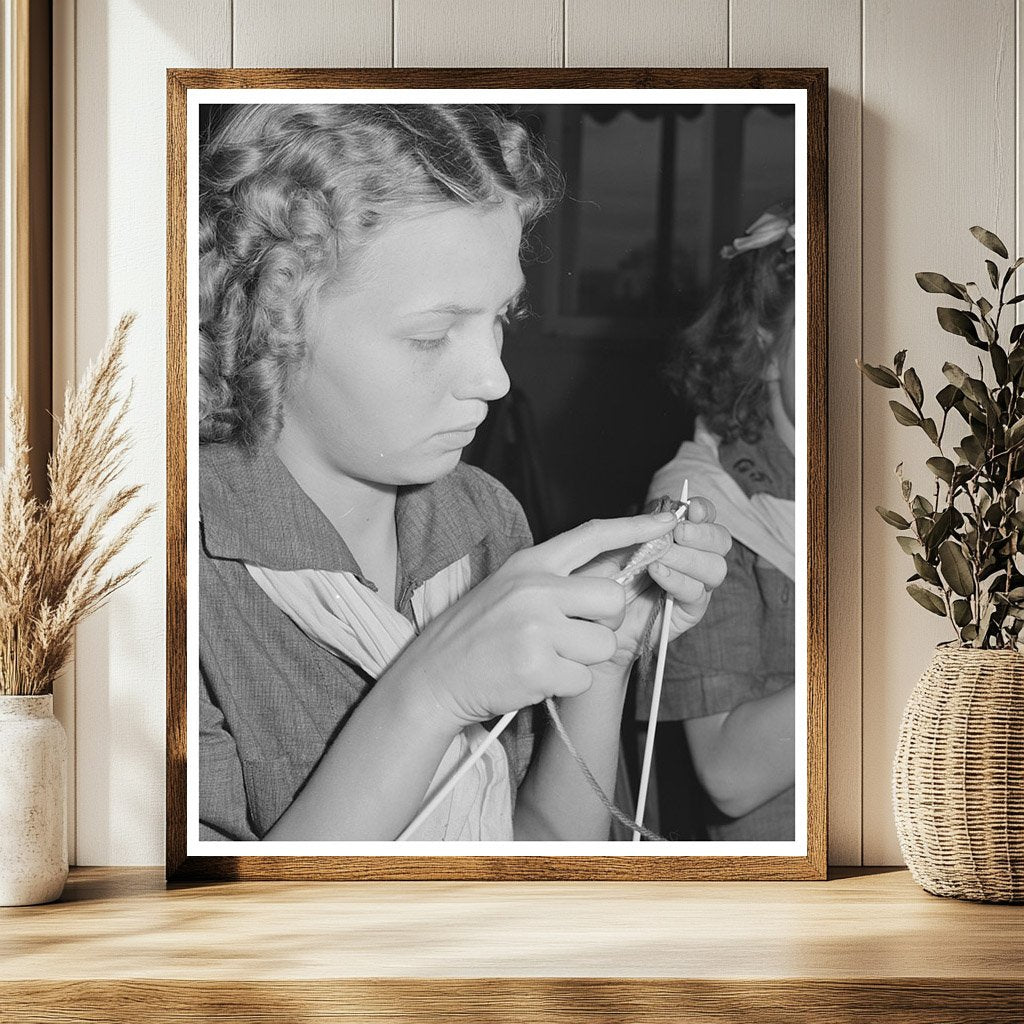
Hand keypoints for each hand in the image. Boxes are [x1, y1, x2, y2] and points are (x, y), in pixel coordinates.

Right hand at [389, 513, 694, 728]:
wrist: (432, 677)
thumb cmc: (475, 635)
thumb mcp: (509, 590)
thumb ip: (555, 581)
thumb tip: (615, 575)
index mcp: (529, 564)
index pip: (592, 535)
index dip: (635, 527)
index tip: (668, 521)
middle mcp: (534, 589)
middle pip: (612, 597)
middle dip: (604, 621)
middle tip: (572, 635)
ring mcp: (536, 627)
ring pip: (604, 643)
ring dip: (582, 659)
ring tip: (544, 659)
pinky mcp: (538, 667)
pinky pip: (584, 678)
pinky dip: (566, 685)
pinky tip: (534, 679)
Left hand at [574, 496, 730, 669]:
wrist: (593, 614)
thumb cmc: (599, 576)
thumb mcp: (613, 542)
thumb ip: (641, 527)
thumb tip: (669, 516)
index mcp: (676, 536)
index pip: (705, 518)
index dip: (703, 510)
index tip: (691, 509)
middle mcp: (690, 558)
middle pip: (721, 541)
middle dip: (702, 534)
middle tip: (678, 533)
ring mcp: (692, 585)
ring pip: (715, 567)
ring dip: (688, 558)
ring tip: (659, 558)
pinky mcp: (688, 611)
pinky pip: (696, 593)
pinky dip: (678, 580)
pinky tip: (657, 573)